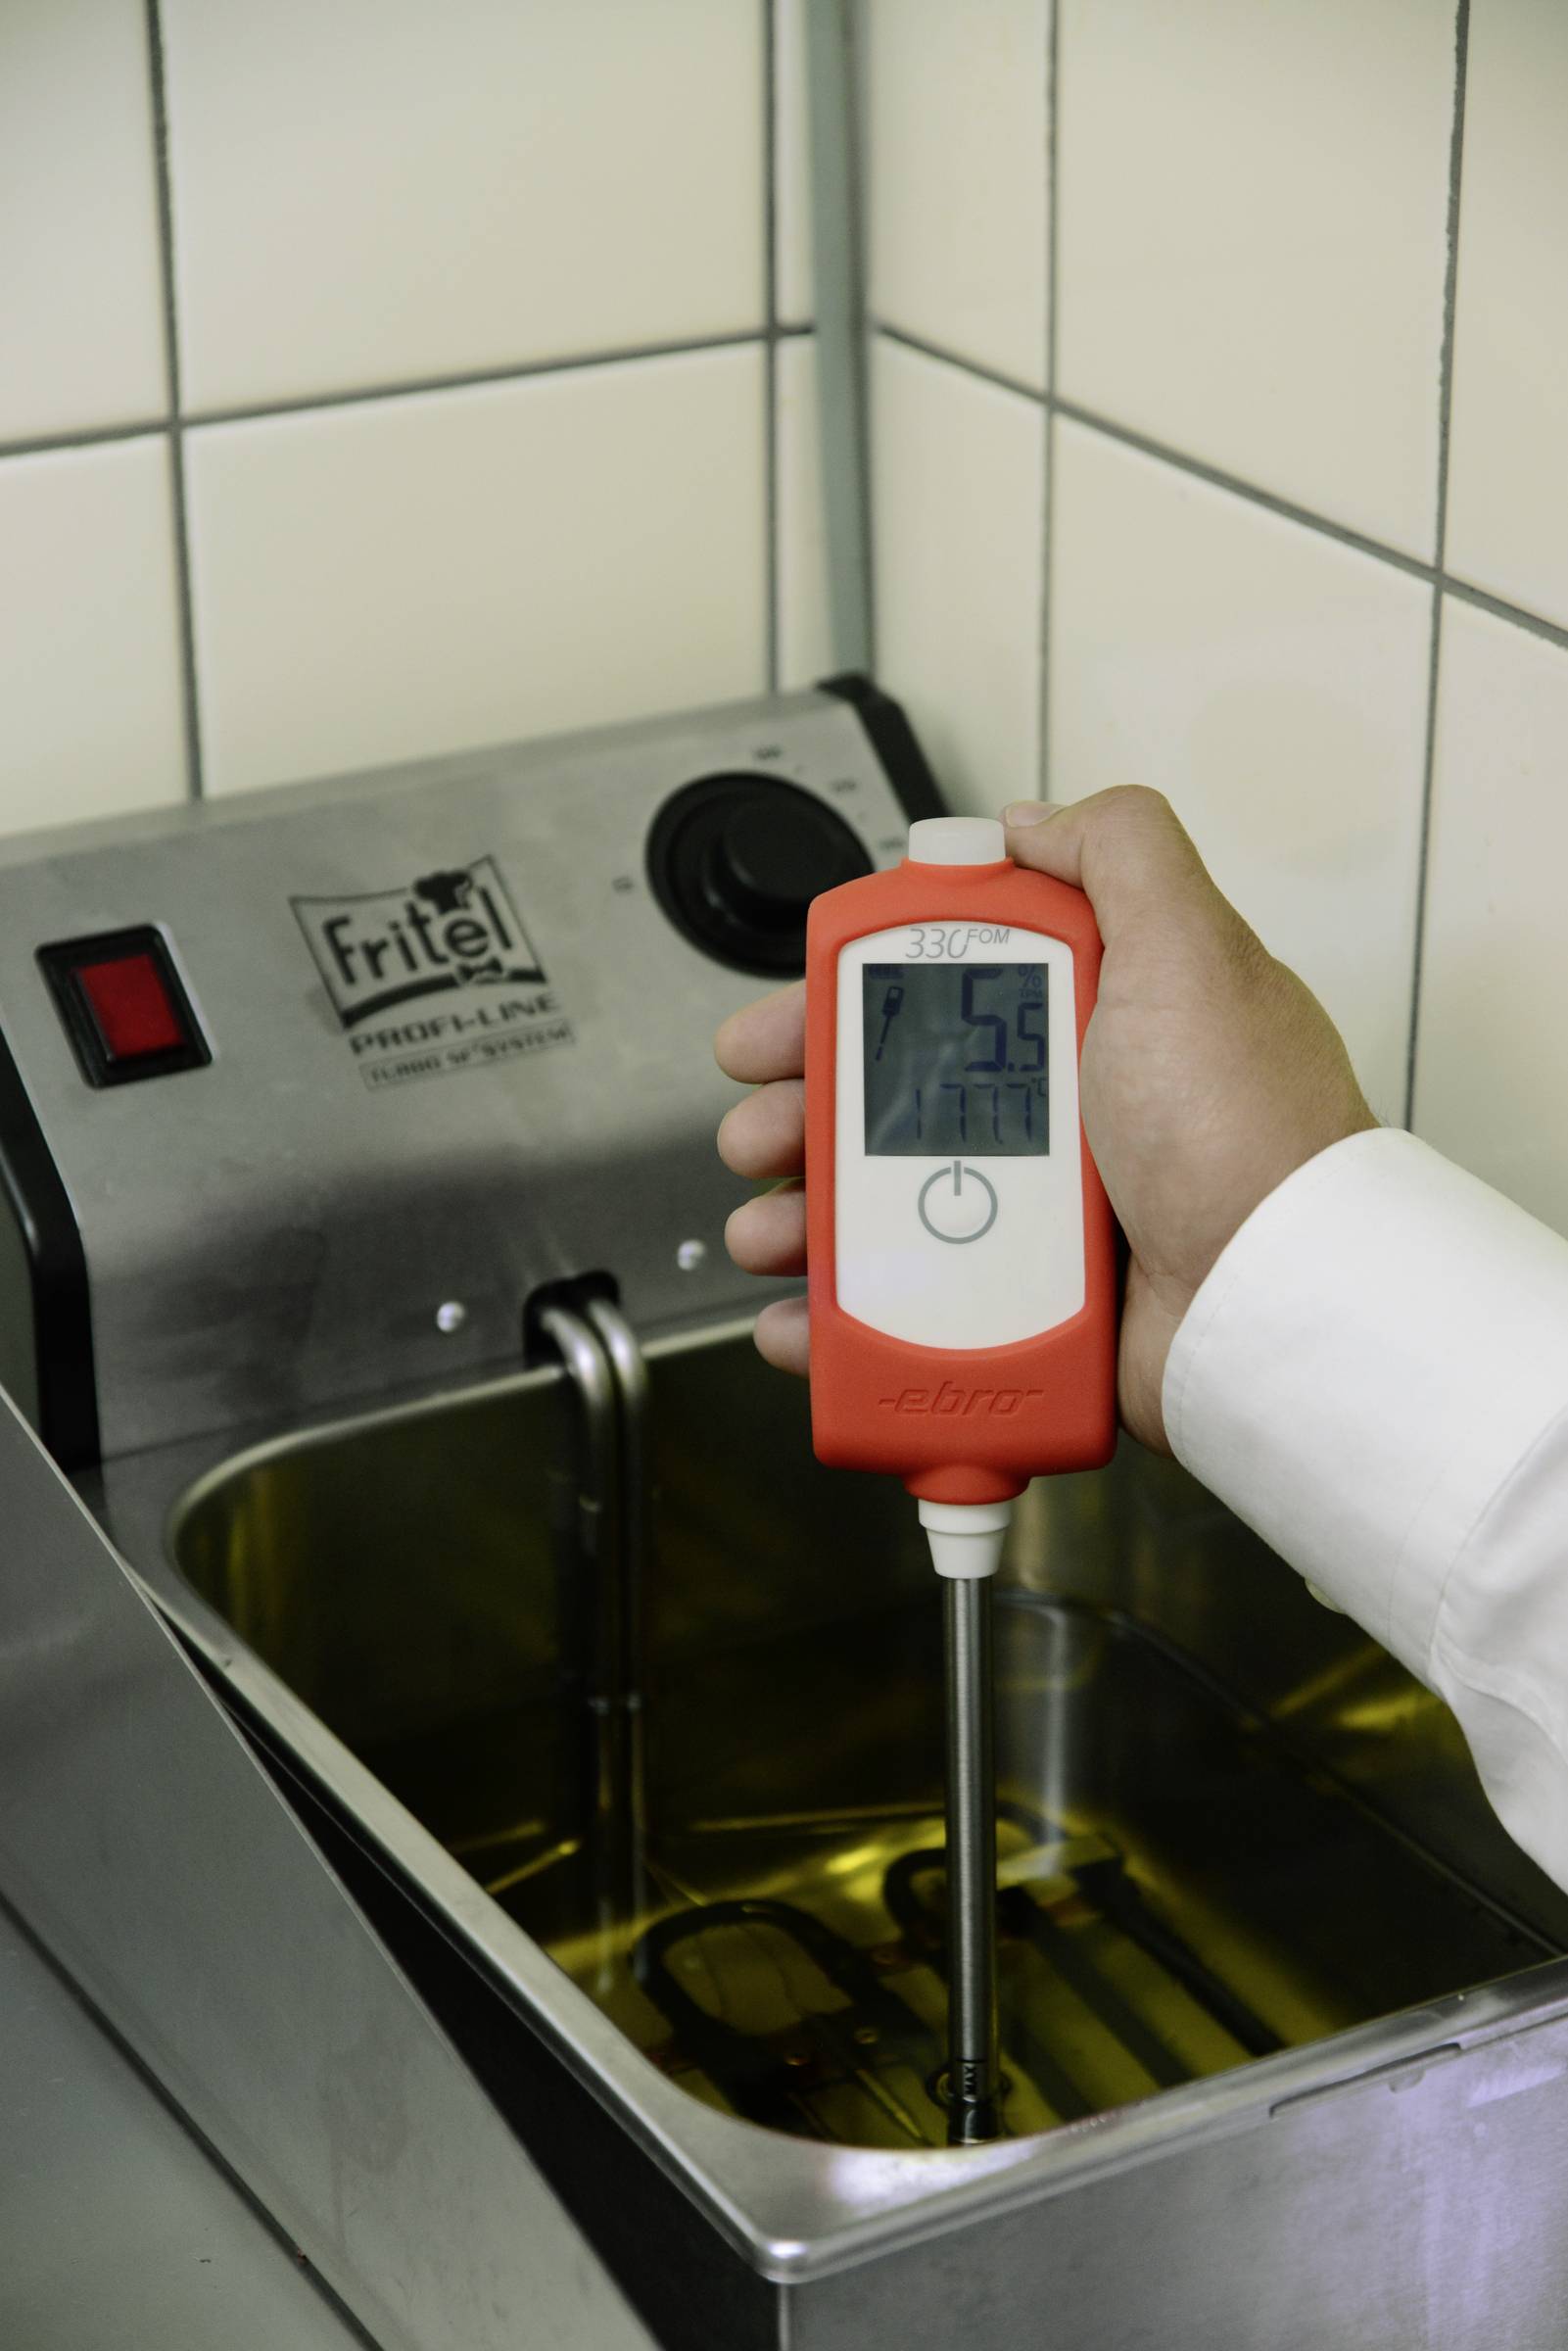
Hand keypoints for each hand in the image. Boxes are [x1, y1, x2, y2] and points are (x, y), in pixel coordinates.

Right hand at [714, 788, 1375, 1448]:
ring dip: (801, 1217)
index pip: (934, 993)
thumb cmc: (1247, 1135)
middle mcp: (1061, 1118)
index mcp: (1087, 1025)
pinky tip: (799, 1317)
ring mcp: (1037, 1222)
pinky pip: (907, 1315)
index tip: (787, 1019)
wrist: (1274, 1303)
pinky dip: (837, 1323)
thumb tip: (1033, 818)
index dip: (847, 1000)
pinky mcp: (1028, 1313)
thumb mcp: (1194, 950)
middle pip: (888, 1102)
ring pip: (881, 1209)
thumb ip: (1121, 853)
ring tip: (771, 1231)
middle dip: (800, 1112)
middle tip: (760, 1129)